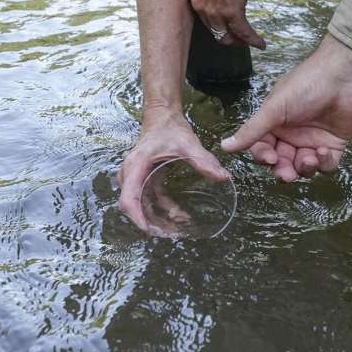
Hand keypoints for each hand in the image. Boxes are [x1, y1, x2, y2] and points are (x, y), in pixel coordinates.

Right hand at [118, 110, 229, 231]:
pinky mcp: (143, 181)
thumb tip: (223, 177)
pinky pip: (149, 201)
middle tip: (172, 233)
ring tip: (180, 226)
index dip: (137, 217)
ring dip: (158, 218)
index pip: (129, 198)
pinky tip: (179, 215)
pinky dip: (162, 210)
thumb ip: (203, 161)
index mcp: (136, 166)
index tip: (150, 231)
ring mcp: (135, 179)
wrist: (162, 117)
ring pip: (141, 206)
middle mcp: (130, 175)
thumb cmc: (170, 129)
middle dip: (151, 222)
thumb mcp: (188, 144)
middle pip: (133, 206)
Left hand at [187, 0, 265, 48]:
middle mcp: (200, 4)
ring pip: (226, 36)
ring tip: (250, 41)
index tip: (228, 29)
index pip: (204, 19)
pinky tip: (260, 43)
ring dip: (240, 40)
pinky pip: (242, 31)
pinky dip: (252, 39)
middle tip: (240, 38)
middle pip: (214, 31)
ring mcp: (214, 10)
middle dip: (229, 37)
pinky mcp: (231, 11)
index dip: (218, 27)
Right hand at [220, 34, 351, 180]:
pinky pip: (327, 165)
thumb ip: (252, 131)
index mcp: (275, 124)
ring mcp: (314, 140)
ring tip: (309, 157)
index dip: (264, 157)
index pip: (263, 148)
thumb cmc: (307, 84)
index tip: (270, 159)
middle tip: (287, 173)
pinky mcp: (335, 145)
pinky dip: (324, 164)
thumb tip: (224, 146)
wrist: (345, 73)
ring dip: (304, 168)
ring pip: (303, 167)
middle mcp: (292, 134)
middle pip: (282, 163)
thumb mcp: (275, 108)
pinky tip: (324, 151)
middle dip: (283, 170)